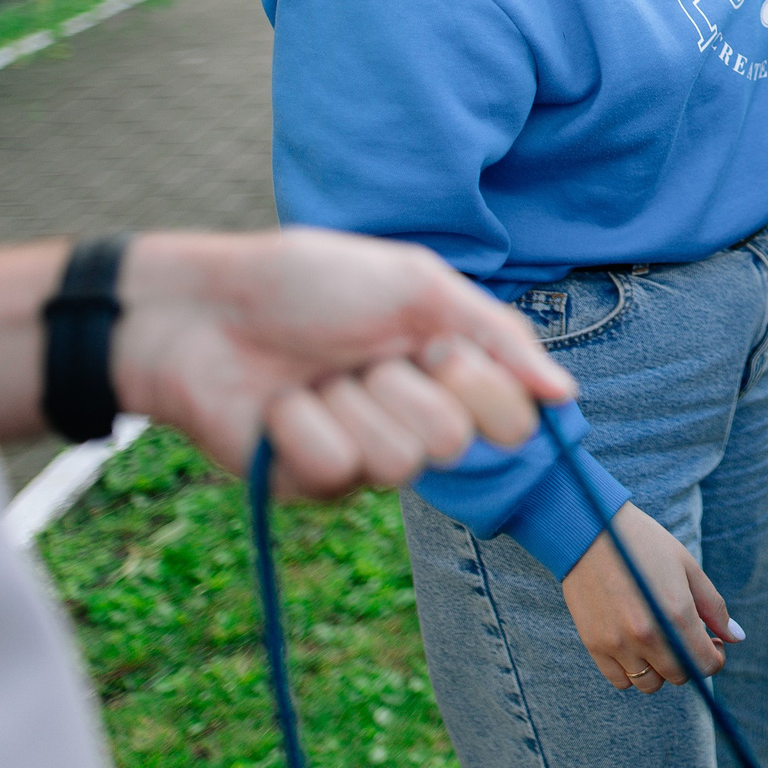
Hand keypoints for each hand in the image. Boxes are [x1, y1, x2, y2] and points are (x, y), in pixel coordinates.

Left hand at [112, 228, 575, 496]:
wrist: (202, 309)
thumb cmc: (307, 284)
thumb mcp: (416, 285)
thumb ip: (497, 336)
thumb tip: (566, 395)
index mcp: (448, 369)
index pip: (512, 417)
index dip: (484, 388)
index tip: (441, 350)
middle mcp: (414, 416)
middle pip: (455, 442)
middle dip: (403, 387)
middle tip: (361, 355)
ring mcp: (364, 454)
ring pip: (398, 464)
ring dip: (349, 404)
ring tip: (314, 377)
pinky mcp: (311, 483)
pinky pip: (335, 471)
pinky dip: (302, 427)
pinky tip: (278, 404)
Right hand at [563, 501, 740, 692]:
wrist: (589, 530)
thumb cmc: (645, 544)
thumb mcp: (688, 567)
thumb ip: (714, 607)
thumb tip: (737, 637)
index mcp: (677, 614)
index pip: (706, 665)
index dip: (715, 656)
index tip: (712, 641)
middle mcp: (648, 635)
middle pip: (680, 676)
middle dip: (690, 661)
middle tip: (685, 636)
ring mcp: (618, 644)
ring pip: (649, 684)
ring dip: (661, 670)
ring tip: (659, 641)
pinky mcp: (594, 645)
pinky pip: (620, 679)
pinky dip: (631, 670)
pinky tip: (635, 645)